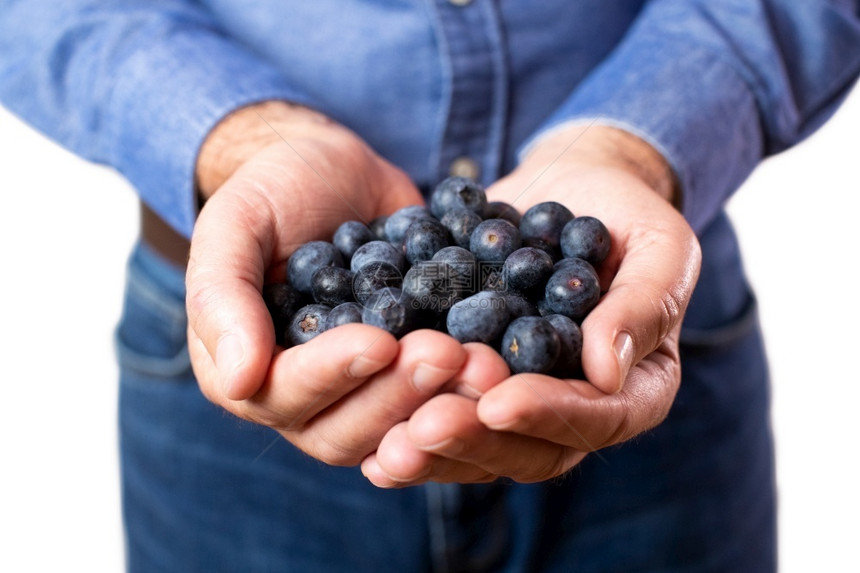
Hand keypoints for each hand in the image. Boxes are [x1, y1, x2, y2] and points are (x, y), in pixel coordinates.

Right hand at [185, 102, 498, 464]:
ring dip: (441, 403)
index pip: (283, 396)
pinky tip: (508, 365)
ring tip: (486, 364)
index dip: (331, 375)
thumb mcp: (234, 225)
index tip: (379, 342)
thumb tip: (235, 381)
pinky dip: (470, 390)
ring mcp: (361, 394)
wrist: (334, 172)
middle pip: (346, 430)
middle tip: (449, 354)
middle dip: (398, 395)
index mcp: (246, 371)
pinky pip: (437, 401)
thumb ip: (222, 296)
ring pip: (398, 428)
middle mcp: (303, 399)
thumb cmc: (272, 192)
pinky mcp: (408, 377)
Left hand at [362, 125, 701, 485]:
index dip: (549, 416)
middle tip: (424, 428)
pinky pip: (439, 410)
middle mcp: (572, 407)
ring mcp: (517, 398)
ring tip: (387, 441)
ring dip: (431, 445)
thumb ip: (645, 304)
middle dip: (475, 441)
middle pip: (529, 449)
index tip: (498, 403)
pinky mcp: (470, 380)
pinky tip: (366, 434)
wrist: (569, 190)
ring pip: (477, 444)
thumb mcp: (658, 245)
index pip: (598, 419)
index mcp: (632, 388)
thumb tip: (608, 371)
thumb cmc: (627, 215)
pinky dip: (403, 421)